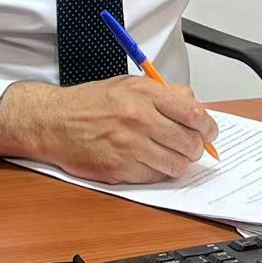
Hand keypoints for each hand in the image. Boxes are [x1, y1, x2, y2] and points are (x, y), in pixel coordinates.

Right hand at [0, 77, 219, 183]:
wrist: (52, 121)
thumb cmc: (88, 104)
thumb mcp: (128, 85)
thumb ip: (163, 93)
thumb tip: (193, 106)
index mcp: (144, 94)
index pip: (194, 114)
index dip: (207, 127)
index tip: (208, 133)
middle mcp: (138, 119)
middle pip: (189, 143)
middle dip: (196, 149)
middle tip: (191, 148)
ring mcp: (128, 146)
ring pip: (176, 165)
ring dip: (178, 163)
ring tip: (169, 156)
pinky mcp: (118, 169)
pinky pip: (154, 177)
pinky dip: (156, 173)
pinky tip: (147, 163)